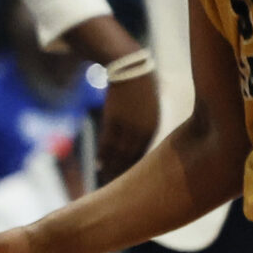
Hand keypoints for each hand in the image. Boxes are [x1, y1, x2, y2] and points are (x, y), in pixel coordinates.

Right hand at [93, 73, 157, 187]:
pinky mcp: (113, 119)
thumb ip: (145, 124)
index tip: (127, 180)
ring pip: (119, 153)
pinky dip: (103, 155)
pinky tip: (99, 164)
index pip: (143, 153)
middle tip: (114, 185)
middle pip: (131, 157)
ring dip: (111, 167)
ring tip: (105, 178)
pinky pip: (107, 142)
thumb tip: (138, 138)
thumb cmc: (140, 86)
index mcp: (153, 126)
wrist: (129, 67)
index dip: (135, 168)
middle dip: (123, 171)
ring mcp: (127, 124)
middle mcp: (142, 128)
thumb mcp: (149, 107)